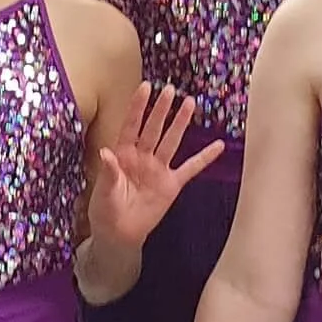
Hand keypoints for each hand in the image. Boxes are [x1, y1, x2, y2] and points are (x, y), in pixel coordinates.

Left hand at [86, 84, 225, 251]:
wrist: (119, 234)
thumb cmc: (105, 210)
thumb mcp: (103, 192)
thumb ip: (109, 172)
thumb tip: (106, 153)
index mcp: (123, 154)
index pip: (131, 125)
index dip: (138, 106)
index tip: (145, 87)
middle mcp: (142, 156)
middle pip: (153, 128)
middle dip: (161, 109)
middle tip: (170, 89)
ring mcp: (158, 168)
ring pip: (171, 141)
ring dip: (180, 123)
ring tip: (190, 102)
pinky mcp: (172, 184)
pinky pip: (191, 168)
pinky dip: (205, 157)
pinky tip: (218, 145)